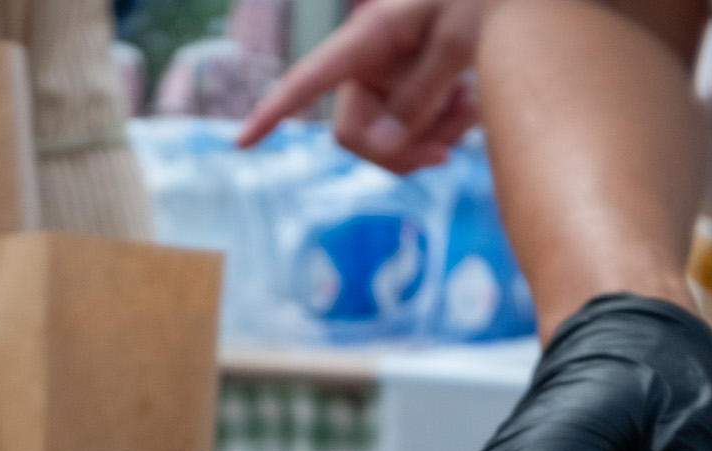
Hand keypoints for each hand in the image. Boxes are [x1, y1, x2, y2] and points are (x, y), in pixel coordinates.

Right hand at [237, 0, 482, 172]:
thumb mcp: (460, 41)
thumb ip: (420, 96)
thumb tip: (380, 149)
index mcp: (366, 39)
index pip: (307, 80)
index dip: (272, 112)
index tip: (241, 141)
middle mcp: (366, 65)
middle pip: (355, 136)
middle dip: (402, 149)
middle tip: (450, 150)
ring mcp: (384, 82)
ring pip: (386, 143)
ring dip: (430, 139)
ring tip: (470, 108)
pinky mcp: (403, 93)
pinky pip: (408, 135)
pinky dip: (440, 131)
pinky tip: (466, 106)